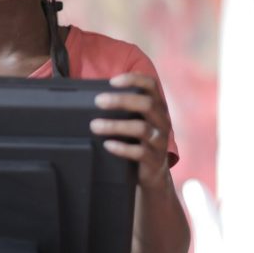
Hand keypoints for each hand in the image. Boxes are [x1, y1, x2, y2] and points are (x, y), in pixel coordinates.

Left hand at [89, 72, 171, 189]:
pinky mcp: (154, 160)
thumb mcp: (136, 121)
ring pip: (141, 129)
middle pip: (146, 104)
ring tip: (95, 126)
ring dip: (115, 125)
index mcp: (158, 107)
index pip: (151, 85)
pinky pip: (139, 152)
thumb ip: (123, 108)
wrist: (154, 173)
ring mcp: (160, 141)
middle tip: (98, 101)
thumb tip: (91, 97)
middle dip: (121, 100)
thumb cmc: (139, 140)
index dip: (134, 79)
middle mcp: (162, 121)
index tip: (112, 81)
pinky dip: (122, 148)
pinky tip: (107, 145)